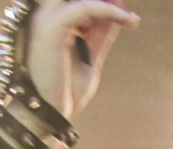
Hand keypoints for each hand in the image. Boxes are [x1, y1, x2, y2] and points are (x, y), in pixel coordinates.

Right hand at [26, 0, 139, 119]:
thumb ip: (100, 36)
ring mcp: (45, 19)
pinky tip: (128, 21)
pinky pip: (85, 7)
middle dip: (100, 0)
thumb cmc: (64, 91)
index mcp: (50, 22)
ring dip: (105, 4)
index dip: (102, 3)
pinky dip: (109, 10)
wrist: (49, 114)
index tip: (127, 14)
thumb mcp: (90, 59)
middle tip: (125, 13)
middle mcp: (44, 16)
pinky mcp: (52, 27)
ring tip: (128, 18)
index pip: (77, 1)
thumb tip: (118, 14)